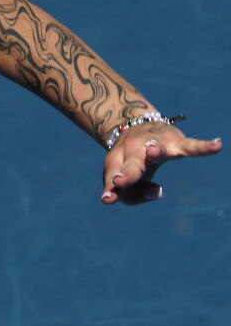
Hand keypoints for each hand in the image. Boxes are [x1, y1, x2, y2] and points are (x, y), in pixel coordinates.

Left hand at [102, 122, 221, 204]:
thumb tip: (155, 192)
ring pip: (156, 150)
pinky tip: (217, 145)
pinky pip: (191, 145)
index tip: (108, 200)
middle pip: (131, 165)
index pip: (114, 176)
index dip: (111, 188)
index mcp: (118, 160)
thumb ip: (132, 194)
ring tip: (154, 151)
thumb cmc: (131, 160)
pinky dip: (204, 146)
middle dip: (127, 174)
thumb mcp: (126, 179)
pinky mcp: (176, 141)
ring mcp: (155, 144)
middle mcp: (133, 150)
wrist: (136, 125)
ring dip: (156, 152)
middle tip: (119, 181)